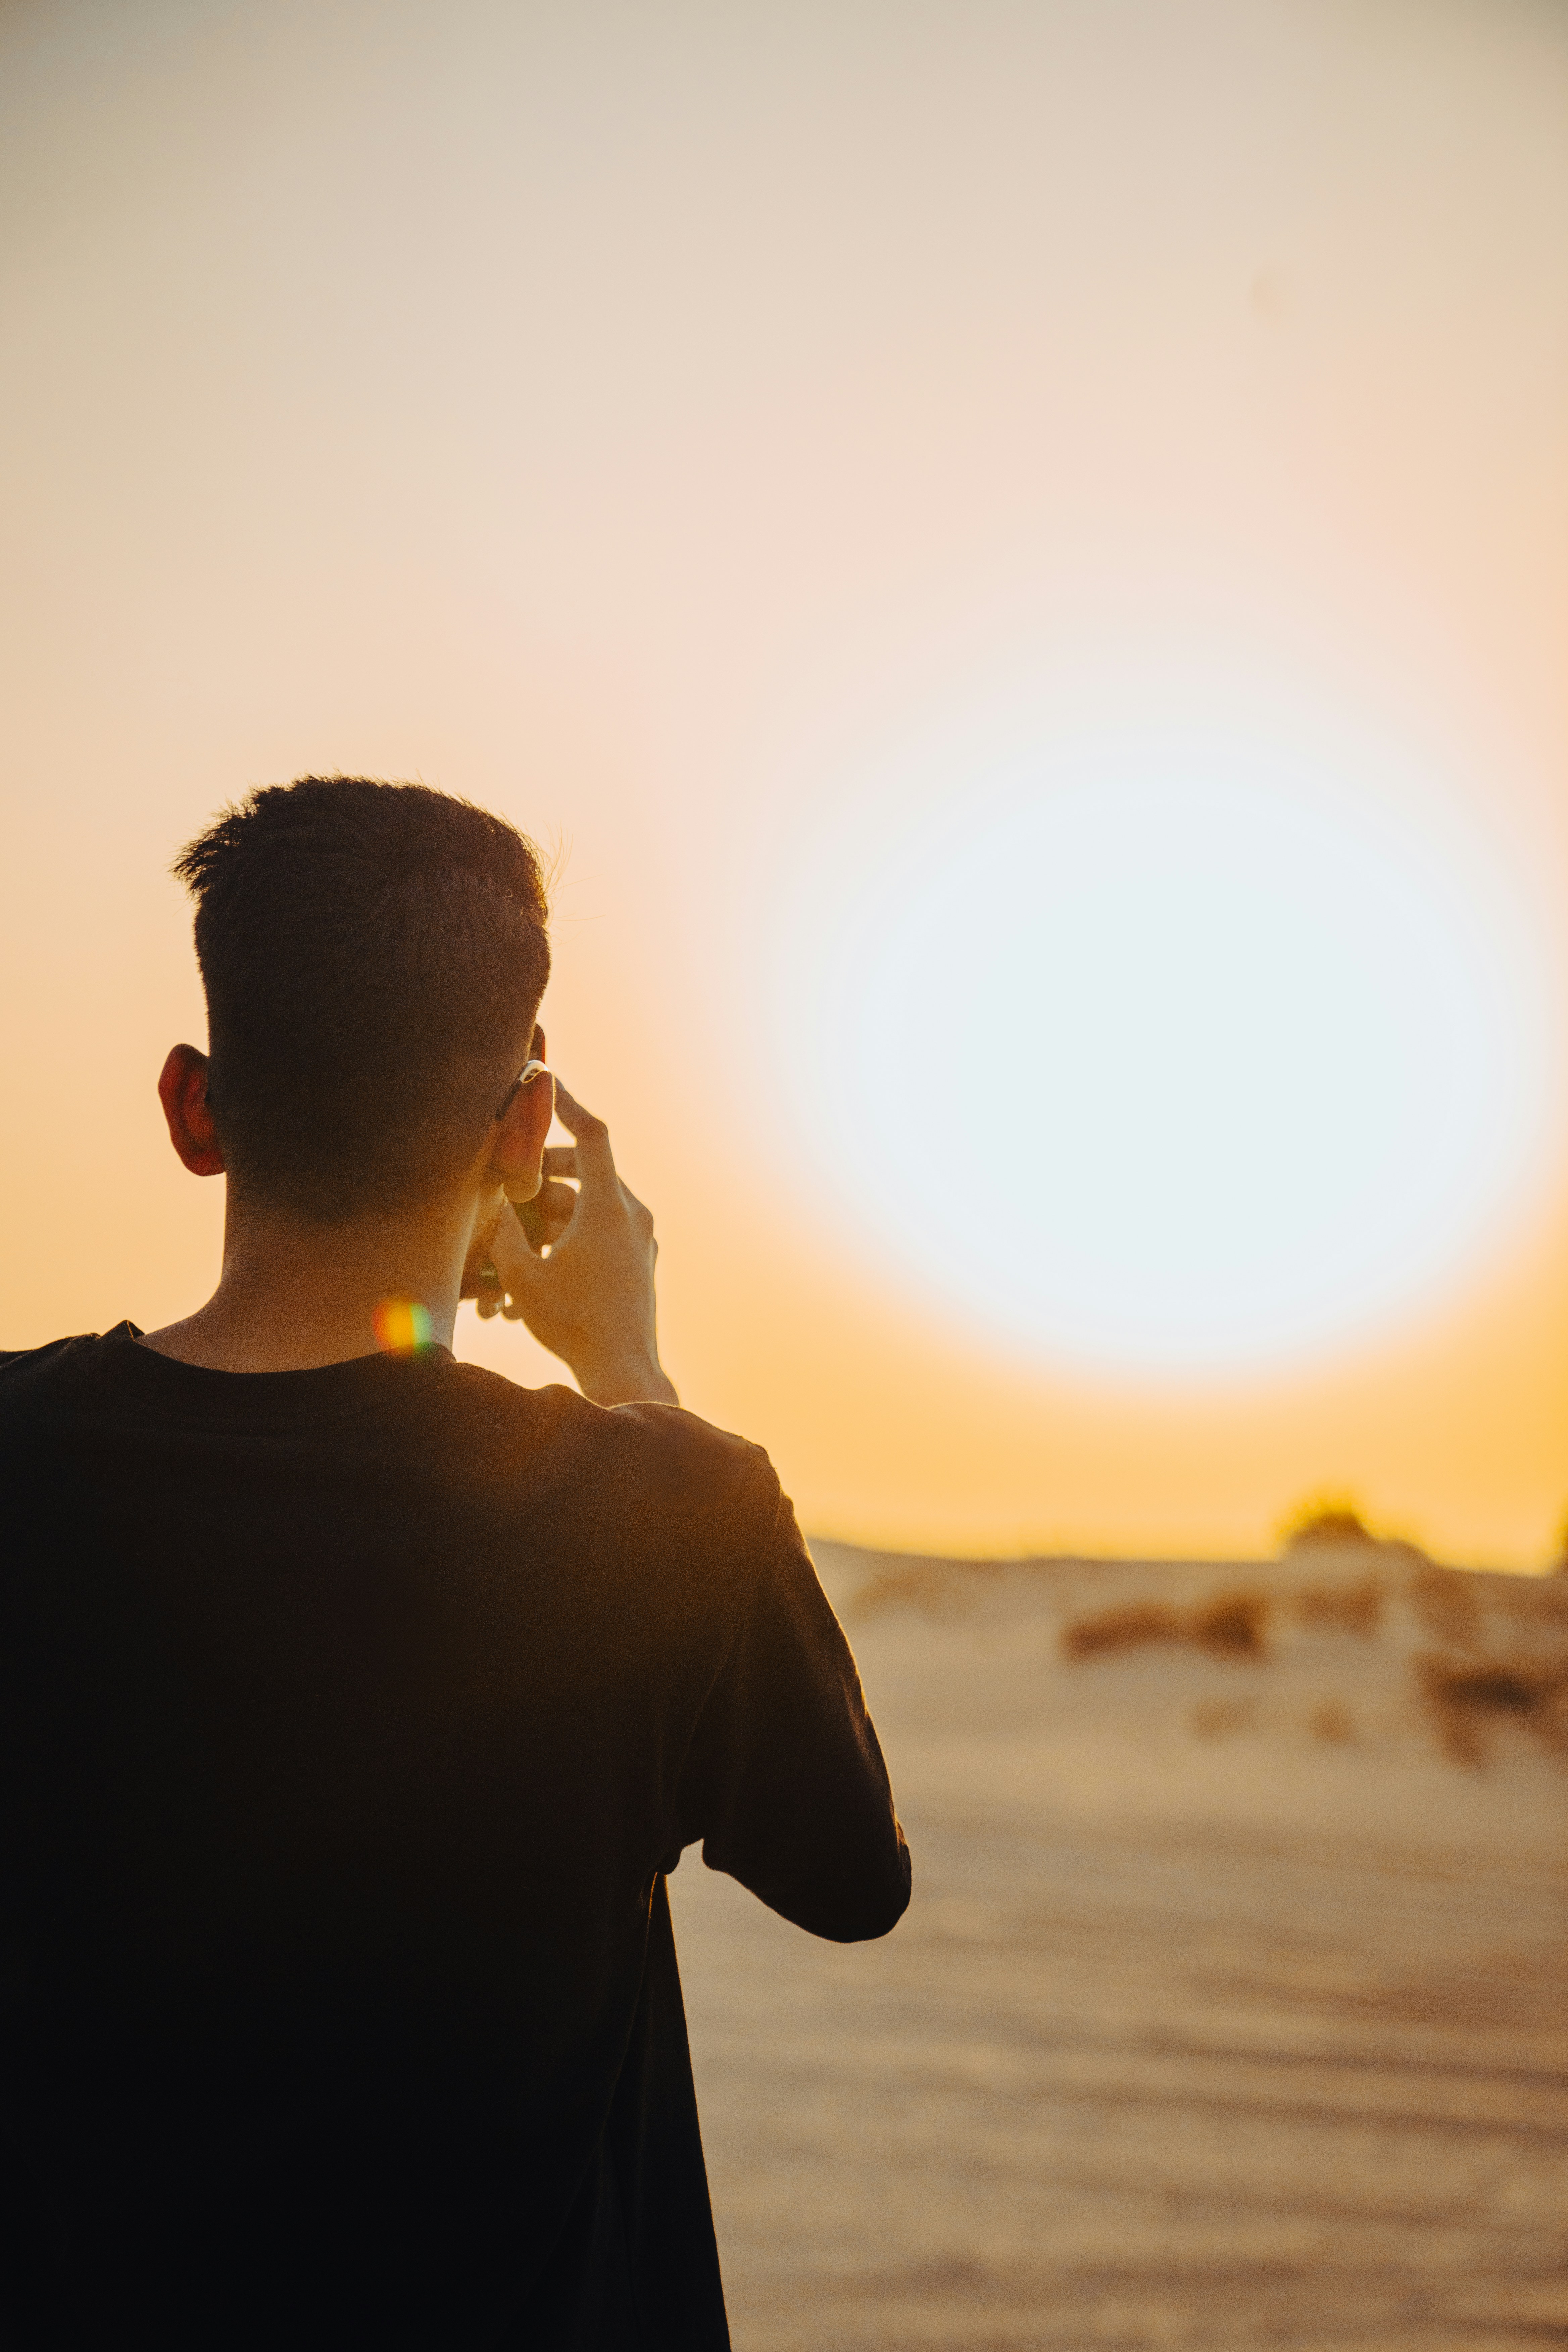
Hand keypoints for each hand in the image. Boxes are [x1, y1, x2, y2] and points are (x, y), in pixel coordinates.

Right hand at [476, 1081, 677, 1407]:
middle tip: (512, 1186)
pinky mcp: (638, 1260)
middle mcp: (632, 1215)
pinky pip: (600, 1233)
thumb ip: (504, 1231)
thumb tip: (491, 1197)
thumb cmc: (574, 1325)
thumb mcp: (524, 1276)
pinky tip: (536, 1273)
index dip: (567, 1104)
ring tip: (513, 1251)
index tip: (544, 1083)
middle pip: (585, 1169)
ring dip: (550, 1217)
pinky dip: (568, 1239)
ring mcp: (640, 1239)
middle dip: (543, 1174)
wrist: (624, 1371)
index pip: (593, 1134)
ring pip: (588, 1205)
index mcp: (609, 1208)